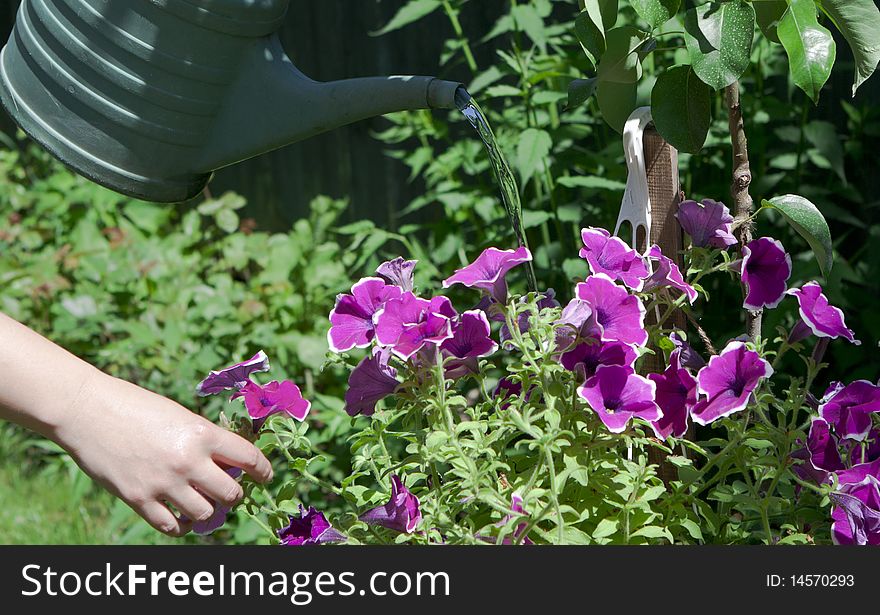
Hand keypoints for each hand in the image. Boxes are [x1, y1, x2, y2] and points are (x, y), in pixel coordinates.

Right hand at [54, 371, 272, 535]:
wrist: (87, 410)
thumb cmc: (135, 406)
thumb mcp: (179, 414)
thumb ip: (204, 439)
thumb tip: (229, 462)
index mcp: (202, 434)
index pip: (249, 458)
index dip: (263, 470)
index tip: (265, 476)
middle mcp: (187, 462)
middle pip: (231, 493)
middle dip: (235, 493)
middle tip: (230, 490)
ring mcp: (163, 483)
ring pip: (206, 514)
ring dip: (209, 511)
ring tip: (204, 503)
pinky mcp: (138, 499)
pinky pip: (172, 527)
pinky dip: (182, 526)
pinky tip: (182, 518)